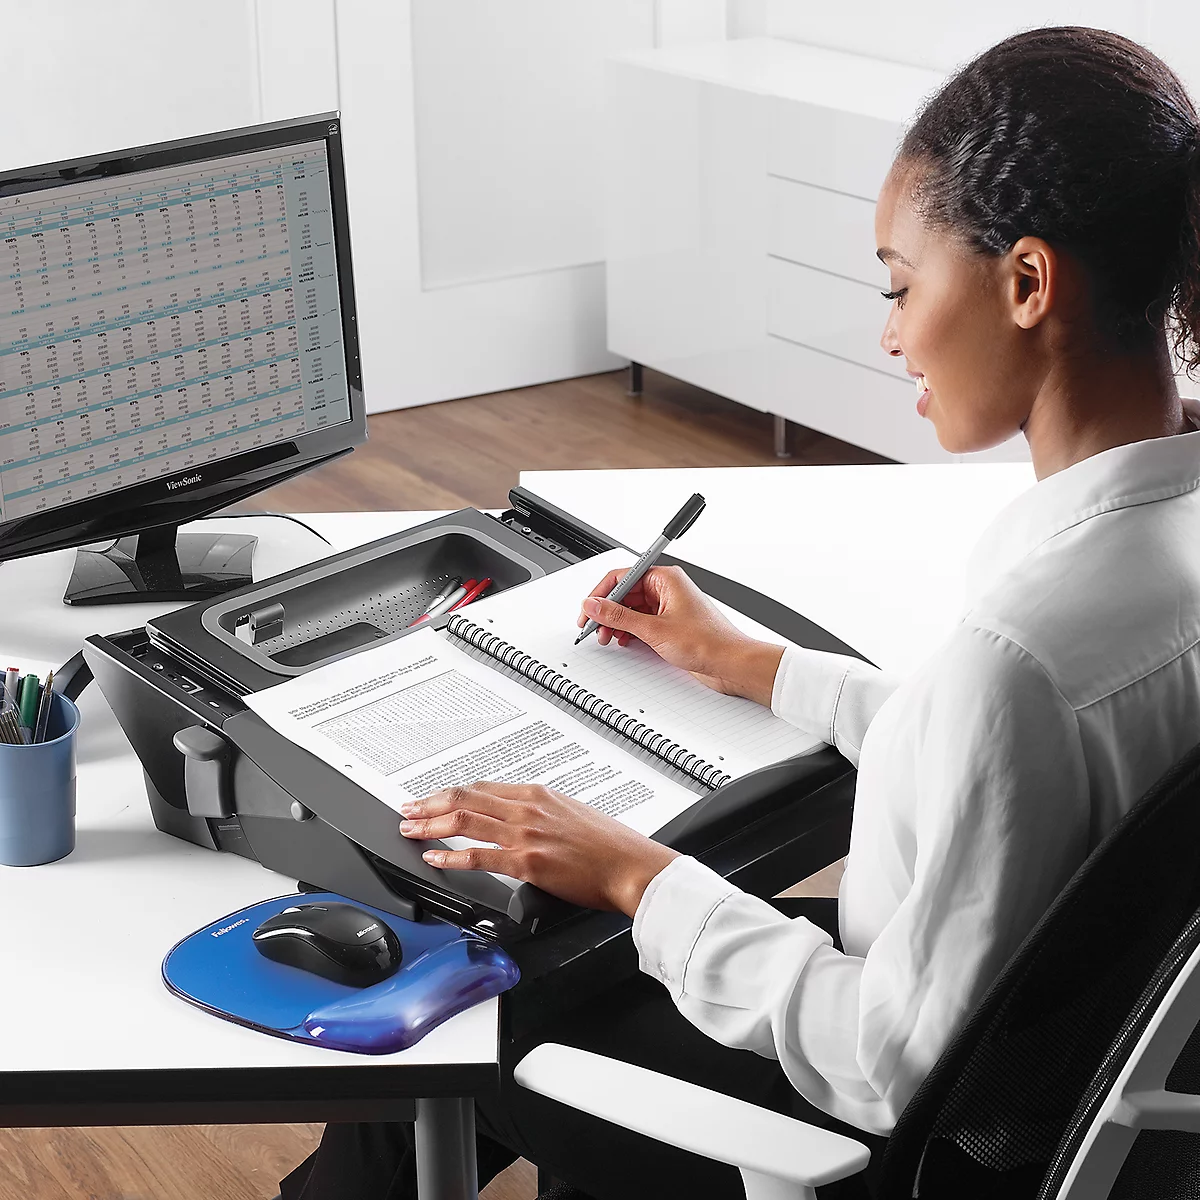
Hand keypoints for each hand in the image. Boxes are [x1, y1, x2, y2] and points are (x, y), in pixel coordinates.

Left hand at [398, 781, 678, 915]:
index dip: (452, 792)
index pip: (483, 788)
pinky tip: (433, 857)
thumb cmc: (612, 845)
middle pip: (466, 798)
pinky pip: (478, 856)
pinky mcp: (527, 862)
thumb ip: (544, 814)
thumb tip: (523, 820)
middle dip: (430, 803)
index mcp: (538, 795)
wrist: (632, 865)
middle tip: (408, 809)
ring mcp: (525, 833)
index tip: (433, 798)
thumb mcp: (574, 814)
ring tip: (410, 829)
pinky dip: (450, 855)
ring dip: (431, 824)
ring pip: (465, 821)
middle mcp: (528, 808)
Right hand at [579, 565, 783, 705]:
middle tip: (594, 628)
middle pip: (625, 593)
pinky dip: (630, 631)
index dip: (600, 594)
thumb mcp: (654, 629)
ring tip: (608, 638)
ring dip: (617, 623)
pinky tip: (624, 641)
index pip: (622, 577)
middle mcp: (667, 589)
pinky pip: (641, 622)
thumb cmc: (708, 641)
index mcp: (665, 578)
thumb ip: (619, 616)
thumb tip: (594, 605)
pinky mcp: (670, 624)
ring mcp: (668, 606)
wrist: (731, 663)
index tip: (588, 610)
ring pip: (631, 609)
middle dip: (607, 612)